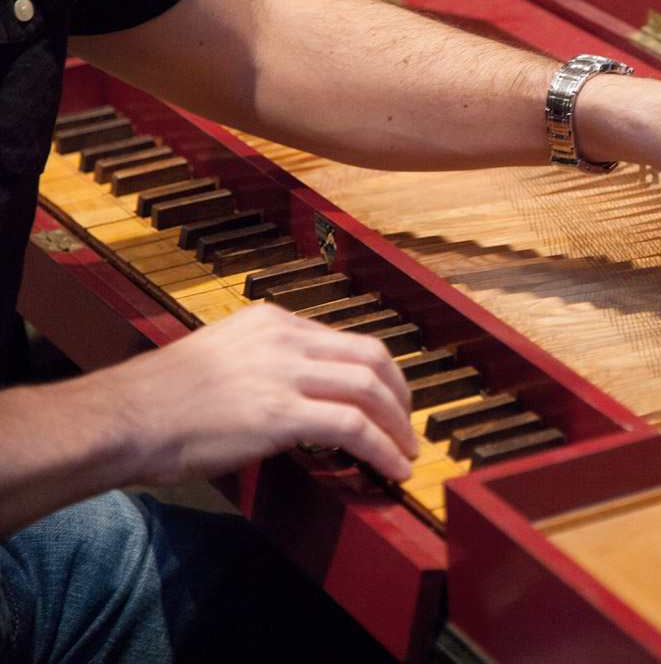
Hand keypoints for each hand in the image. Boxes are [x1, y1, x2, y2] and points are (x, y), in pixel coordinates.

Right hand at [93, 303, 417, 483]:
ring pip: (370, 388)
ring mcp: (285, 373)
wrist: (124, 418)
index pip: (345, 340)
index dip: (377, 373)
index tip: (388, 399)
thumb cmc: (160, 400)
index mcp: (271, 321)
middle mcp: (285, 338)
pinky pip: (355, 427)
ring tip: (406, 451)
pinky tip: (392, 467)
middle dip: (401, 394)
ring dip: (398, 424)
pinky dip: (383, 448)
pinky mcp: (281, 412)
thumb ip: (265, 364)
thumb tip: (298, 395)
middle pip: (372, 356)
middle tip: (407, 424)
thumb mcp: (222, 357)